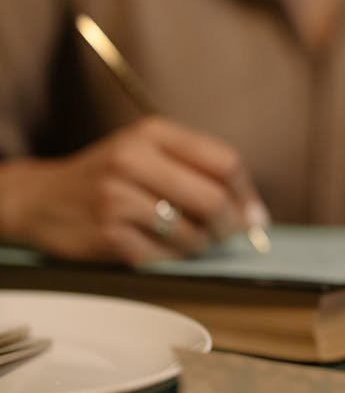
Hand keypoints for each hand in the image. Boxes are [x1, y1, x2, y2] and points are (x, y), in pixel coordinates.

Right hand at [0, 116, 268, 264]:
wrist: (41, 199)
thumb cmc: (109, 175)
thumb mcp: (148, 151)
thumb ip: (200, 169)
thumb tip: (254, 214)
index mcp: (152, 133)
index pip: (224, 161)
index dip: (246, 194)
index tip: (253, 215)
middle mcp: (133, 160)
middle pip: (213, 200)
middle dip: (229, 226)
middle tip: (228, 236)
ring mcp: (118, 199)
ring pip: (192, 235)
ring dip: (198, 246)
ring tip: (185, 239)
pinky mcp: (108, 235)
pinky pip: (163, 257)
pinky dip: (170, 259)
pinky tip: (157, 247)